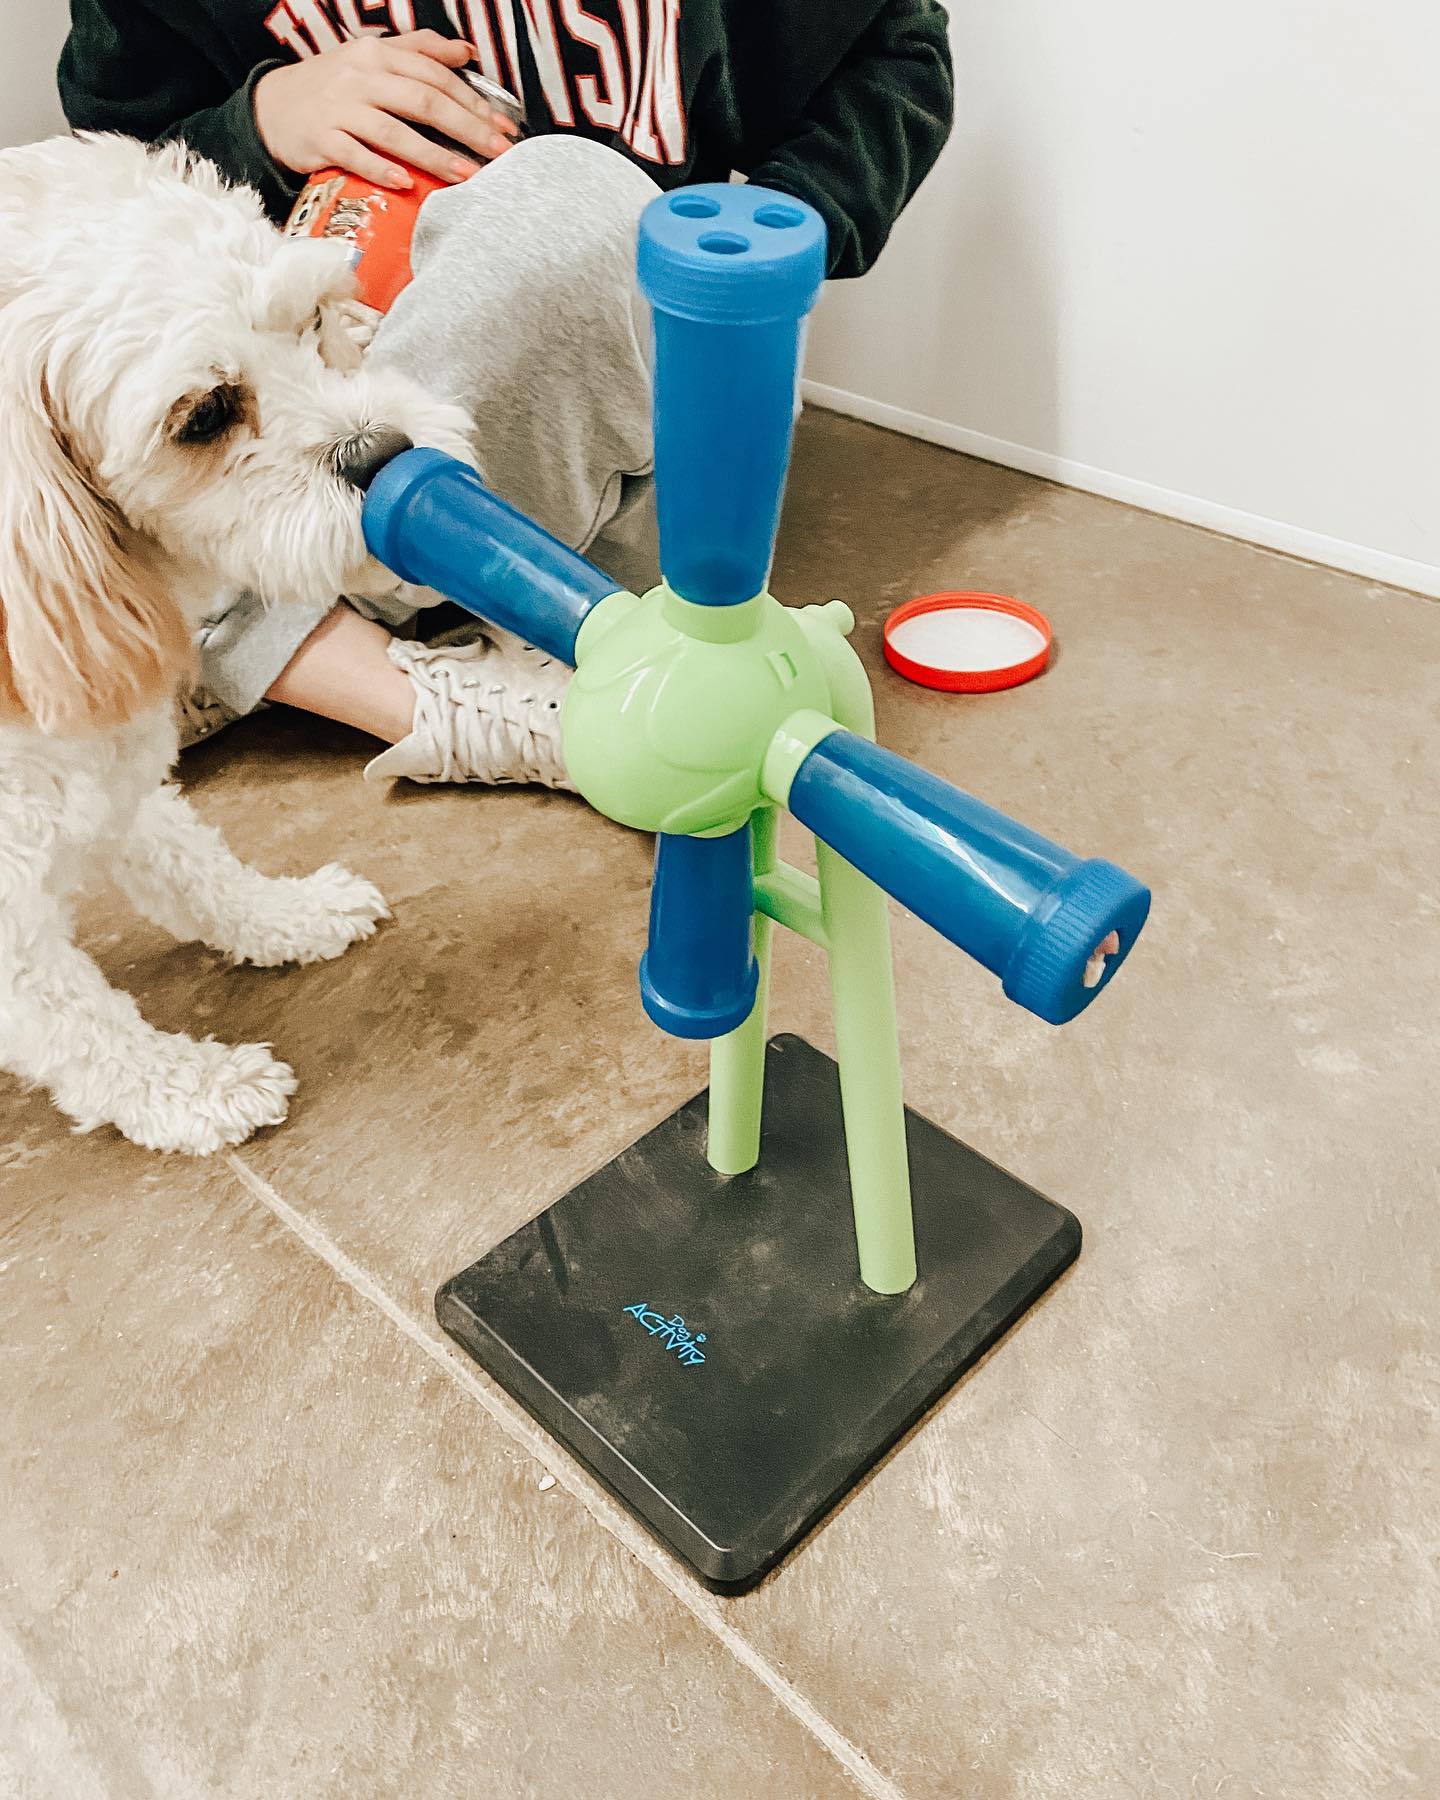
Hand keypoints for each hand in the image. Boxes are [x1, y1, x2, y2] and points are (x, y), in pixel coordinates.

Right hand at [254, 31, 518, 190]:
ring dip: (433, 155)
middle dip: (466, 128)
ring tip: (466, 175)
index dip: (474, 102)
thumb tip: (464, 51)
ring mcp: (339, 108)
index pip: (435, 76)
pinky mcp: (321, 140)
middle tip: (498, 153)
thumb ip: (418, 51)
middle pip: (422, 101)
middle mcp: (359, 77)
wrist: (272, 108)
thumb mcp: (372, 58)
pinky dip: (380, 168)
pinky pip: (354, 155)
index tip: (504, 128)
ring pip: (393, 131)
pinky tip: (405, 183)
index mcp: (377, 55)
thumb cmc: (333, 87)